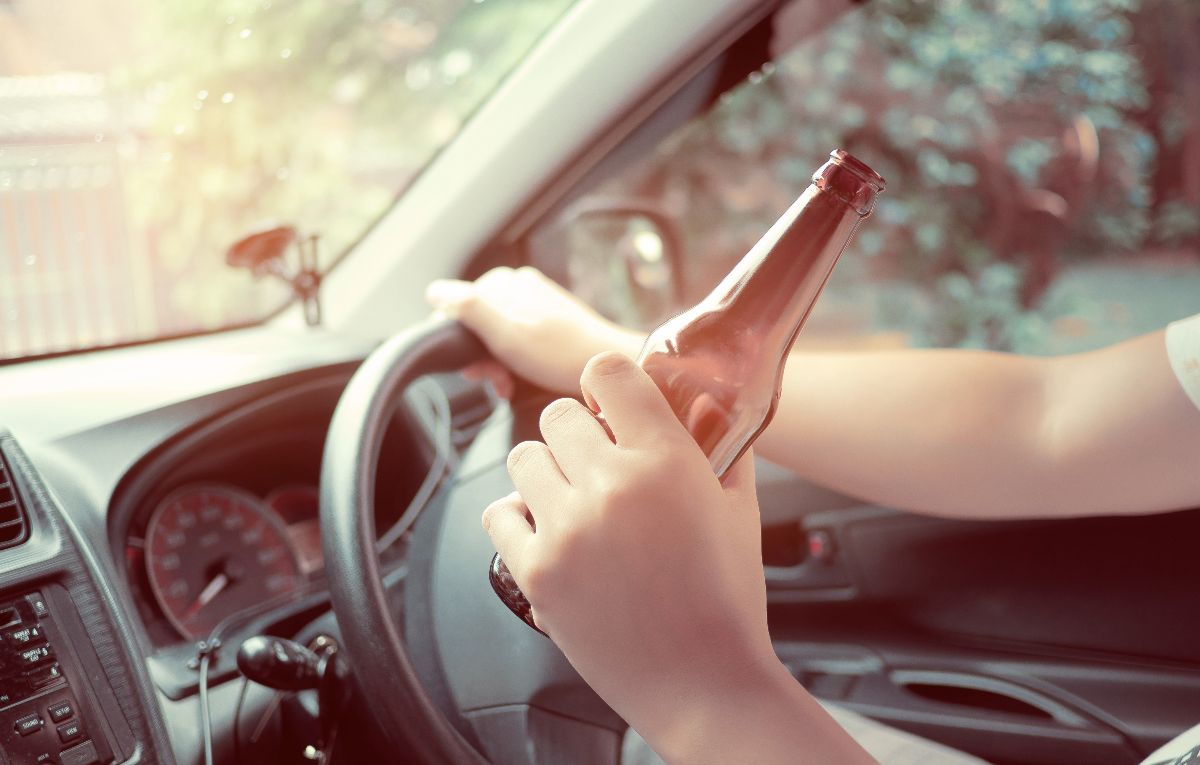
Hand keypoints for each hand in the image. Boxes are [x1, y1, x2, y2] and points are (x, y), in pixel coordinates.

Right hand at [426, 267, 641, 396]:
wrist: (604, 366)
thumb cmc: (558, 353)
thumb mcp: (504, 331)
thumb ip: (467, 307)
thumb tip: (434, 292)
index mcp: (501, 283)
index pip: (452, 308)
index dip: (456, 340)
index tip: (472, 364)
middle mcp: (516, 289)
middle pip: (473, 325)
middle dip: (478, 357)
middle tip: (494, 379)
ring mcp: (531, 307)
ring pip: (492, 339)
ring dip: (494, 366)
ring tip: (507, 385)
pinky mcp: (544, 327)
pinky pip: (513, 345)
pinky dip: (510, 365)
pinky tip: (517, 382)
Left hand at [482, 353, 870, 763]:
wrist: (703, 682)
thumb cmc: (726, 601)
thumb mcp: (740, 511)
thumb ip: (724, 450)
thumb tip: (707, 410)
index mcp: (665, 460)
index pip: (608, 371)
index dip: (606, 382)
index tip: (608, 401)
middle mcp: (610, 485)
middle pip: (559, 414)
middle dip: (578, 433)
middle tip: (596, 464)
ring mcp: (567, 529)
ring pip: (524, 457)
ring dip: (548, 472)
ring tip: (573, 502)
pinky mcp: (536, 570)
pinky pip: (498, 512)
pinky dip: (518, 517)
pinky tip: (548, 530)